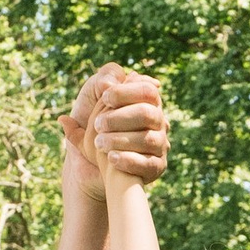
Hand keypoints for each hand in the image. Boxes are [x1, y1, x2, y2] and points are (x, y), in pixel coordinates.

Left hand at [61, 65, 167, 194]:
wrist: (90, 165)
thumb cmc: (94, 127)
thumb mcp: (91, 99)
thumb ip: (101, 82)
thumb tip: (108, 84)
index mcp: (146, 102)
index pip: (147, 90)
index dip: (125, 92)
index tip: (104, 98)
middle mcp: (157, 122)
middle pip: (147, 113)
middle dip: (119, 117)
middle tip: (97, 125)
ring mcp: (159, 145)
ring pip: (148, 139)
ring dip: (120, 139)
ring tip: (99, 143)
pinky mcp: (156, 167)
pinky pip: (148, 164)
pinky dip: (128, 160)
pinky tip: (111, 158)